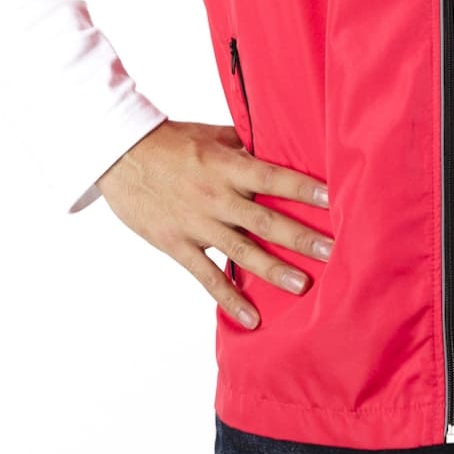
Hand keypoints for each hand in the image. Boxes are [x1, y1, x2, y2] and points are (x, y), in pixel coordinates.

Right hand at [95, 118, 332, 330]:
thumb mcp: (213, 134)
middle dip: (301, 237)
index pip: (274, 177)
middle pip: (266, 219)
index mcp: (228, 166)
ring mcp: (197, 224)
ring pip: (242, 251)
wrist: (119, 155)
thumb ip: (247, 145)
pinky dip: (230, 299)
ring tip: (303, 286)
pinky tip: (252, 318)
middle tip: (333, 251)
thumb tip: (283, 145)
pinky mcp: (177, 245)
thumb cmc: (171, 141)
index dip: (304, 189)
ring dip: (274, 270)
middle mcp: (217, 196)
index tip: (333, 199)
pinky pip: (207, 277)